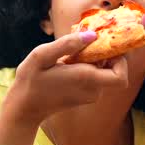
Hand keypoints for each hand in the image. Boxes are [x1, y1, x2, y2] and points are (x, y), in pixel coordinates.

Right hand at [1, 31, 129, 126]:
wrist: (24, 109)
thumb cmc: (30, 81)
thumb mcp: (41, 56)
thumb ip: (66, 44)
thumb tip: (92, 35)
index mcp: (85, 79)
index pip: (120, 75)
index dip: (120, 60)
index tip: (105, 46)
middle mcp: (92, 90)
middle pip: (113, 70)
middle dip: (105, 54)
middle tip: (87, 42)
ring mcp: (89, 95)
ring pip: (103, 73)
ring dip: (94, 60)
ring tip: (72, 53)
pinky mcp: (84, 97)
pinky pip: (94, 78)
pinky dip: (87, 67)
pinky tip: (68, 63)